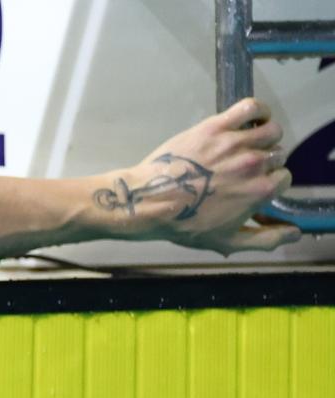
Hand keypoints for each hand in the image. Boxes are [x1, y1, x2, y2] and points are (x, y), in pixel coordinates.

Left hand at [104, 98, 300, 254]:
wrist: (149, 202)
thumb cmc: (184, 224)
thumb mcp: (227, 241)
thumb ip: (265, 239)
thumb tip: (296, 234)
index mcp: (260, 190)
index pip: (283, 177)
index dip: (270, 181)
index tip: (255, 183)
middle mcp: (253, 164)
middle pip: (277, 154)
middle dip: (267, 161)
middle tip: (245, 167)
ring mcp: (235, 143)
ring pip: (270, 131)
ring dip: (266, 136)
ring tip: (250, 143)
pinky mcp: (216, 127)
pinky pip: (251, 107)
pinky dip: (259, 110)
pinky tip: (253, 118)